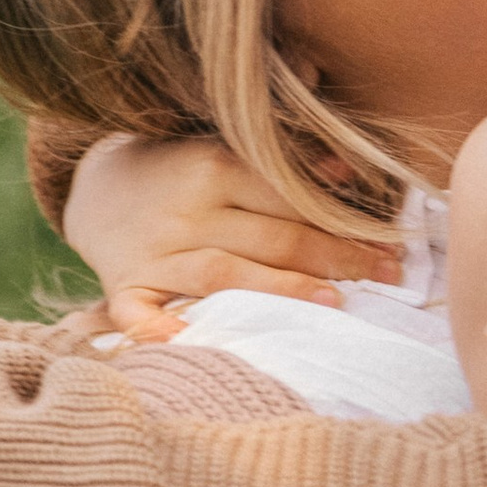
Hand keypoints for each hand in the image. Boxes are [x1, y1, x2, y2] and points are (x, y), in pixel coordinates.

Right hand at [63, 130, 402, 341]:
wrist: (94, 187)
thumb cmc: (181, 169)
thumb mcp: (225, 144)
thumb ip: (283, 156)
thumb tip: (347, 168)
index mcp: (213, 165)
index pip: (290, 196)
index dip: (344, 218)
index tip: (391, 240)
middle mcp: (186, 210)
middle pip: (270, 237)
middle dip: (335, 257)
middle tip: (388, 275)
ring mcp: (154, 253)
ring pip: (223, 274)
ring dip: (278, 290)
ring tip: (333, 303)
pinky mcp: (123, 286)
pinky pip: (137, 312)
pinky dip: (155, 329)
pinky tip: (182, 342)